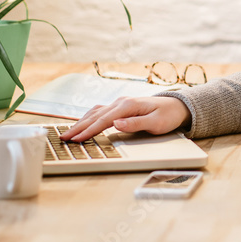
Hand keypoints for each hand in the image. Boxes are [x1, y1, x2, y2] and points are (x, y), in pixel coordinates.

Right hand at [59, 96, 191, 141]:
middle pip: (95, 116)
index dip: (89, 130)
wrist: (177, 106)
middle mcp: (121, 102)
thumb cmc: (167, 116)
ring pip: (95, 112)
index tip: (77, 139)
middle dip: (78, 127)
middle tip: (63, 138)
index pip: (104, 120)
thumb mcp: (155, 123)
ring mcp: (120, 103)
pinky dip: (88, 118)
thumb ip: (135, 124)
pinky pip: (100, 111)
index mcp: (128, 105)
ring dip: (81, 122)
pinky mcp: (120, 106)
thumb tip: (116, 124)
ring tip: (67, 133)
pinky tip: (82, 124)